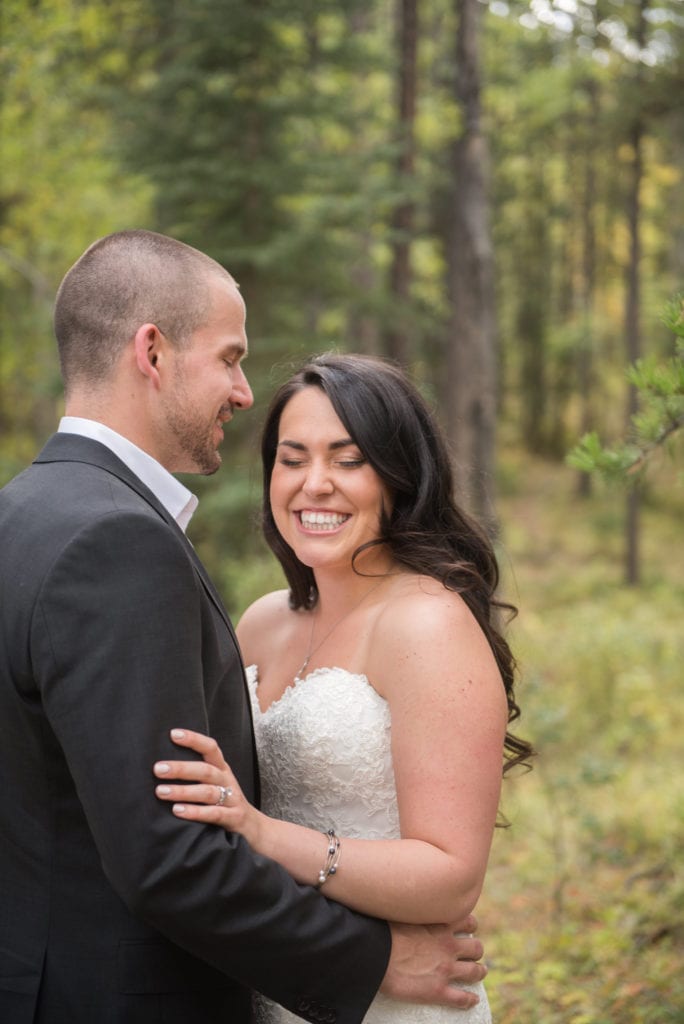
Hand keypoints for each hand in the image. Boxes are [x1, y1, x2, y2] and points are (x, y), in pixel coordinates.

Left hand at [153, 728, 263, 845]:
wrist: (253, 827)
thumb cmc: (226, 803)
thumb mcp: (215, 784)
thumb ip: (196, 775)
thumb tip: (162, 767)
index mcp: (222, 769)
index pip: (211, 748)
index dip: (194, 739)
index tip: (174, 734)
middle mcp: (227, 781)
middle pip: (205, 770)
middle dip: (181, 769)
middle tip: (158, 768)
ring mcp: (233, 799)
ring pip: (208, 792)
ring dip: (183, 791)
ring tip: (161, 791)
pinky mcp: (234, 818)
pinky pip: (214, 813)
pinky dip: (196, 812)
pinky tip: (178, 811)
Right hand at [381, 915, 485, 1009]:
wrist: (374, 954)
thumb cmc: (382, 930)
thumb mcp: (402, 910)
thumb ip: (413, 909)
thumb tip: (406, 899)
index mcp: (440, 926)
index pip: (468, 922)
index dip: (470, 927)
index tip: (467, 930)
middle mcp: (448, 947)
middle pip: (476, 948)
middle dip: (476, 951)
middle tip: (472, 954)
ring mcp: (445, 970)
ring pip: (475, 972)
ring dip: (479, 972)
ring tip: (479, 972)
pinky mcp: (438, 991)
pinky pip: (463, 999)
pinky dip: (470, 1000)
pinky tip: (472, 1001)